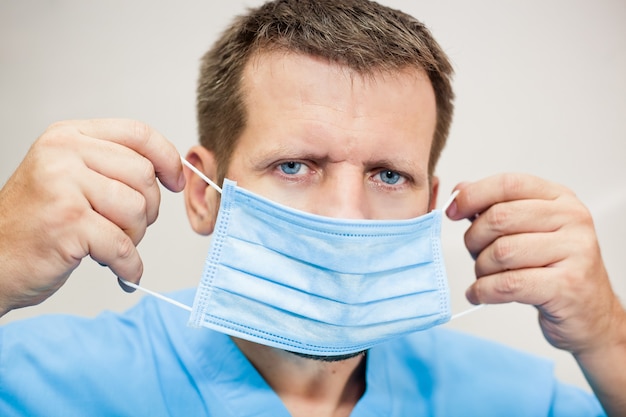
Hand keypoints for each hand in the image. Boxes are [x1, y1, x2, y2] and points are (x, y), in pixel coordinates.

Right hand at [0, 119, 184, 315]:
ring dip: (134, 235)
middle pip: (143, 175)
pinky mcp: (67, 223)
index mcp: (69, 136)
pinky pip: (123, 245)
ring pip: (137, 209)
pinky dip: (129, 264)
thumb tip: (168, 170)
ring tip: (110, 242)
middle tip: (127, 225)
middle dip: (147, 208)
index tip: (175, 180)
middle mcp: (64, 154)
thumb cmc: (36, 222)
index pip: (138, 133)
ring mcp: (64, 187)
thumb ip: (111, 164)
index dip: (167, 158)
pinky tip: (122, 269)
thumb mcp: (69, 175)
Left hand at [446, 173, 625, 414]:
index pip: (508, 184)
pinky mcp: (567, 286)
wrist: (589, 314)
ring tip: (485, 277)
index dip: (473, 195)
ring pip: (501, 252)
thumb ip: (495, 208)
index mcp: (559, 199)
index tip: (453, 211)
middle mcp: (571, 219)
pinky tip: (480, 294)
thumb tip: (460, 190)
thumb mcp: (528, 230)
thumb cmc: (553, 269)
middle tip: (475, 254)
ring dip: (481, 268)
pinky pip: (508, 284)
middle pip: (499, 218)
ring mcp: (574, 251)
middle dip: (474, 239)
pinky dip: (484, 291)